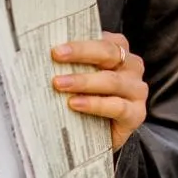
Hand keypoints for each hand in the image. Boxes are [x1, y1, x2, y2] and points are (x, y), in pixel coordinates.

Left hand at [51, 32, 147, 150]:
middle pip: (109, 53)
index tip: (55, 48)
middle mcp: (132, 67)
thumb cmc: (86, 97)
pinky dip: (95, 104)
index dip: (80, 43)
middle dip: (81, 53)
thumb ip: (71, 61)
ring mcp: (137, 90)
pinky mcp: (136, 114)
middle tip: (56, 56)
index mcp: (119, 50)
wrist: (99, 138)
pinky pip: (117, 106)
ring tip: (59, 84)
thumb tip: (41, 51)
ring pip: (112, 80)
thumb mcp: (79, 75)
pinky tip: (75, 104)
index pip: (103, 40)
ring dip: (83, 81)